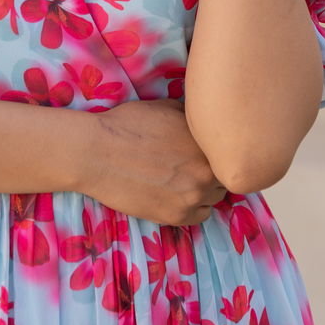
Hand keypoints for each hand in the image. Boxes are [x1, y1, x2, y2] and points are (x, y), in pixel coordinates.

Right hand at [78, 98, 231, 225]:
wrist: (97, 153)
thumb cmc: (127, 124)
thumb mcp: (165, 107)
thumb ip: (191, 116)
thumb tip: (203, 117)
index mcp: (205, 141)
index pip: (227, 151)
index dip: (215, 151)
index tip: (203, 152)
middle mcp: (205, 169)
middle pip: (224, 176)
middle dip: (212, 171)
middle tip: (193, 167)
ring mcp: (192, 195)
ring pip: (215, 198)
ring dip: (205, 191)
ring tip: (185, 183)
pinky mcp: (176, 216)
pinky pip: (201, 216)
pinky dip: (194, 208)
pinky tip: (178, 197)